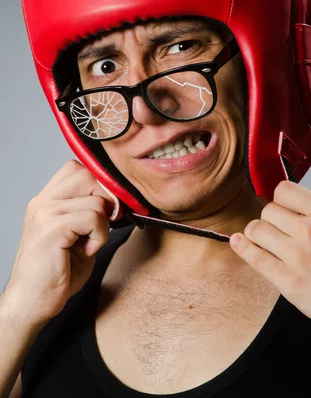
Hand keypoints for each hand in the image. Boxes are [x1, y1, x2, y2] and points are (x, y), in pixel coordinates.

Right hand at [5, 160, 116, 326]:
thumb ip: (90, 211)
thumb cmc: (57, 273)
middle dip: (106, 200)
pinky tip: (85, 251)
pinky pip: (94, 217)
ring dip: (103, 225)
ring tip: (88, 244)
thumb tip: (117, 197)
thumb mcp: (77, 234)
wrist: (31, 304)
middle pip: (89, 175)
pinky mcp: (51, 228)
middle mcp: (42, 201)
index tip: (105, 210)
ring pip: (96, 199)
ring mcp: (44, 212)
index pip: (79, 168)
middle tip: (103, 225)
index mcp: (46, 199)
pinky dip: (99, 236)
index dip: (99, 185)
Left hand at [229, 181, 310, 341]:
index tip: (280, 206)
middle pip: (268, 210)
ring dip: (256, 234)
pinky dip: (243, 249)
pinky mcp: (289, 283)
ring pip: (257, 230)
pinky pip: (255, 258)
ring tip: (258, 238)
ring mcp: (297, 256)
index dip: (280, 199)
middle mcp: (309, 229)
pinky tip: (238, 243)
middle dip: (270, 219)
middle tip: (274, 228)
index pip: (284, 190)